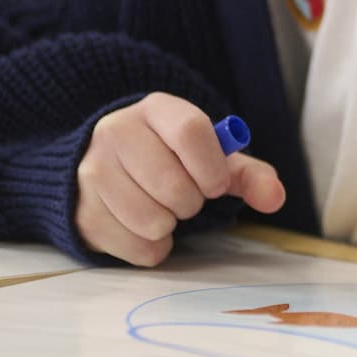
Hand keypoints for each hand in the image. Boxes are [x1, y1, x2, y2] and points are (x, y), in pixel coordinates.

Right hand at [74, 93, 285, 265]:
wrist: (107, 169)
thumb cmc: (170, 161)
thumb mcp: (210, 158)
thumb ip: (248, 175)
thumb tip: (275, 197)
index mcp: (155, 109)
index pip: (190, 131)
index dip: (212, 167)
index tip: (216, 186)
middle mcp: (116, 132)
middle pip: (173, 184)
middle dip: (191, 203)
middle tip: (185, 198)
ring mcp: (92, 171)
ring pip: (152, 221)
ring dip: (170, 226)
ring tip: (162, 209)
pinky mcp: (81, 211)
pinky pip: (135, 247)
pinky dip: (151, 247)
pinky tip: (143, 227)